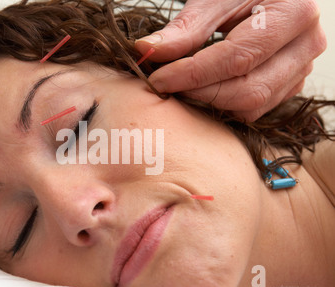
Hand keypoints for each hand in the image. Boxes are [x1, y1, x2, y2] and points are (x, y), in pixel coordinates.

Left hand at [135, 0, 326, 121]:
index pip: (237, 58)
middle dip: (200, 94)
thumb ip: (184, 29)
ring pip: (253, 106)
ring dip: (211, 103)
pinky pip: (256, 108)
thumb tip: (147, 50)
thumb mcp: (214, 0)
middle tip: (167, 86)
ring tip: (183, 87)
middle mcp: (306, 45)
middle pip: (248, 90)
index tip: (158, 79)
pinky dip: (225, 105)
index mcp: (294, 14)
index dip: (192, 74)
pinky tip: (205, 90)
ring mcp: (301, 68)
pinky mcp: (291, 83)